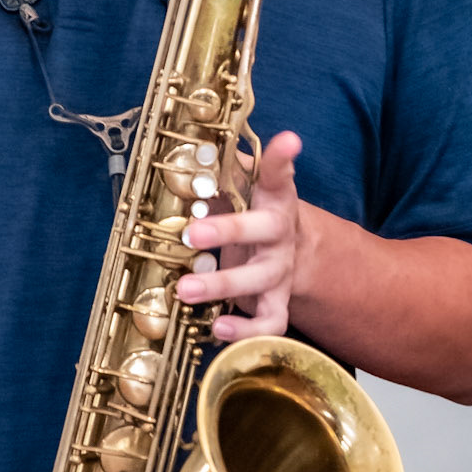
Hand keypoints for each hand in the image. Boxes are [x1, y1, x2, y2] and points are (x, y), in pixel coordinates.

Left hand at [174, 130, 301, 341]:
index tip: (289, 141)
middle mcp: (281, 233)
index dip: (282, 158)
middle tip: (193, 232)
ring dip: (223, 285)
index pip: (278, 174)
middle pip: (265, 230)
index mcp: (273, 197)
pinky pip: (269, 321)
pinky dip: (245, 330)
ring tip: (185, 289)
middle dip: (228, 231)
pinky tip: (217, 329)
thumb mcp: (239, 187)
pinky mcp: (276, 301)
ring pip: (261, 280)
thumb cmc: (250, 212)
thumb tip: (182, 152)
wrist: (284, 250)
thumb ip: (218, 171)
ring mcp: (281, 270)